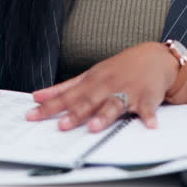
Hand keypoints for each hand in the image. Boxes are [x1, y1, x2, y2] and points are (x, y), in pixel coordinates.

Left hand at [26, 42, 180, 131]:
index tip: (33, 115)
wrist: (154, 58)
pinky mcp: (146, 97)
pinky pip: (147, 109)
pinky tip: (149, 125)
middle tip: (62, 125)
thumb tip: (38, 96)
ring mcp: (127, 91)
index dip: (50, 106)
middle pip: (88, 101)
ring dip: (104, 116)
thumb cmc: (119, 69)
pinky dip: (149, 116)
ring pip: (114, 104)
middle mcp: (107, 86)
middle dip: (75, 113)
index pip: (67, 96)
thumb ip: (64, 88)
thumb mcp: (89, 75)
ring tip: (95, 127)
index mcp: (91, 82)